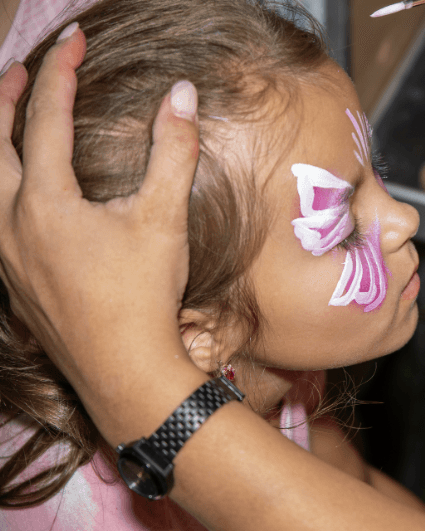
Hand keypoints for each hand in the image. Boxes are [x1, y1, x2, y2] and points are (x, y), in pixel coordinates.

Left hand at [0, 26, 199, 389]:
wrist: (124, 371)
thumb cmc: (144, 295)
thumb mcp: (163, 218)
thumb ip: (174, 151)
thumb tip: (183, 94)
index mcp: (44, 202)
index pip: (44, 119)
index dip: (59, 74)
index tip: (74, 42)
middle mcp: (10, 223)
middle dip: (2, 99)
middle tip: (18, 70)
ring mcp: (5, 256)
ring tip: (8, 125)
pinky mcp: (12, 282)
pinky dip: (0, 188)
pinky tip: (19, 198)